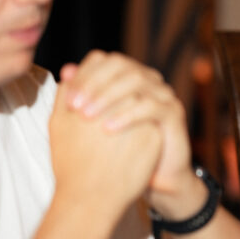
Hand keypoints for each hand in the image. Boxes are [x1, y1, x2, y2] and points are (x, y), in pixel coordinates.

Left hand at [60, 51, 192, 215]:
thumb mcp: (94, 123)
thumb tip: (66, 69)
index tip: (66, 100)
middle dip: (93, 83)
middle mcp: (148, 80)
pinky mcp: (173, 112)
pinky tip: (108, 129)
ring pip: (135, 80)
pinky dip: (127, 115)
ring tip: (86, 117)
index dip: (83, 75)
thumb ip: (83, 96)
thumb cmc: (120, 151)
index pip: (104, 60)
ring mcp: (163, 94)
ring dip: (107, 96)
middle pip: (120, 65)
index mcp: (127, 78)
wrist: (153, 179)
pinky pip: (151, 105)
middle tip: (73, 107)